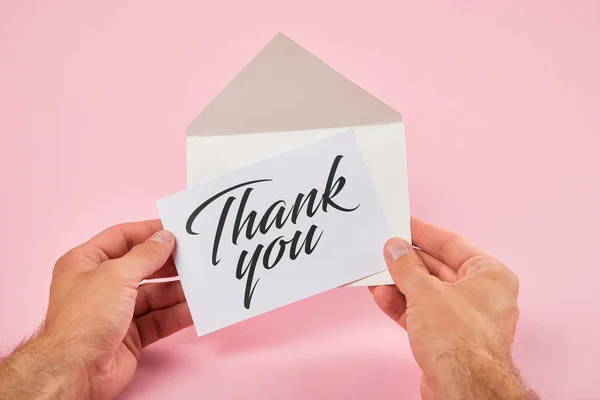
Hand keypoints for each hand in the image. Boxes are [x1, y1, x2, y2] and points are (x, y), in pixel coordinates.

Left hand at [0, 220, 192, 399]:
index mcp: (85, 263)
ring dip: (177, 290)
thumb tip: (165, 238)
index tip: (175, 228)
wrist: (76, 372)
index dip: (149, 232)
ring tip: (201, 282)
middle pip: (142, 267)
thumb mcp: (116, 275)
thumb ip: (146, 255)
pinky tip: (195, 307)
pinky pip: (158, 319)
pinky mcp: (130, 335)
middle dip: (168, 263)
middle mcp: (100, 285)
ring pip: (154, 295)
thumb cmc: (85, 319)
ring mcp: (116, 311)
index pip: (121, 237)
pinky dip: (176, 313)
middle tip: (194, 256)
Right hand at [370, 218, 537, 399]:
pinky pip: (422, 313)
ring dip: (400, 283)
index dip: (424, 233)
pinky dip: (402, 305)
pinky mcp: (448, 338)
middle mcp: (481, 295)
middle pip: (437, 268)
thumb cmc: (459, 340)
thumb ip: (406, 267)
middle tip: (383, 248)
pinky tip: (381, 296)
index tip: (403, 223)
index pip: (452, 244)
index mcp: (490, 276)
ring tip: (376, 272)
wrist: (461, 389)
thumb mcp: (425, 292)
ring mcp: (464, 318)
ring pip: (427, 292)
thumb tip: (394, 248)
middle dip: (407, 261)